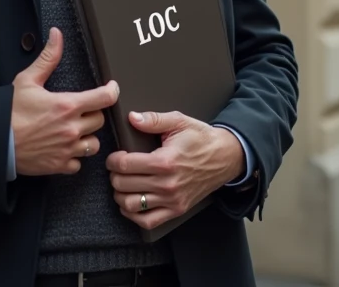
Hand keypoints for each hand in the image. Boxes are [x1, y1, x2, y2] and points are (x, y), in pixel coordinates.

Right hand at [11, 27, 118, 176]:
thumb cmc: (9, 111)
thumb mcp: (28, 79)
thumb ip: (48, 58)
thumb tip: (57, 35)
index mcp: (67, 105)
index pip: (104, 98)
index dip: (112, 91)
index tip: (111, 89)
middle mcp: (71, 128)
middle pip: (100, 121)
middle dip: (93, 114)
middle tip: (81, 111)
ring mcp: (67, 149)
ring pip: (93, 144)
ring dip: (87, 137)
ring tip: (75, 132)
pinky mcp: (58, 165)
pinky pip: (78, 164)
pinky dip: (74, 158)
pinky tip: (65, 149)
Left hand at [106, 111, 244, 230]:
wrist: (226, 157)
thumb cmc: (201, 139)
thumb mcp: (179, 121)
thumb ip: (154, 119)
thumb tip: (132, 118)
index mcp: (165, 161)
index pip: (125, 165)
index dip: (113, 160)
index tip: (114, 157)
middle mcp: (167, 184)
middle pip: (123, 185)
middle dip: (114, 175)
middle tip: (117, 169)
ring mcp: (172, 200)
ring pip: (130, 205)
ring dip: (120, 195)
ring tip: (122, 184)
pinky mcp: (177, 210)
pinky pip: (147, 222)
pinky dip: (133, 215)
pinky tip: (132, 202)